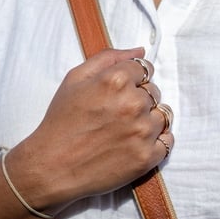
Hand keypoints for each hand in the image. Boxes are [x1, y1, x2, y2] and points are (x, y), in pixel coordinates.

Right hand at [13, 48, 173, 210]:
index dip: (132, 79)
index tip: (119, 92)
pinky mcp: (147, 157)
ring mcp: (142, 132)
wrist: (52, 167)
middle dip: (139, 99)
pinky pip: (167, 141)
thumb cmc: (61, 122)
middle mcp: (133, 103)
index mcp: (116, 80)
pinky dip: (155, 141)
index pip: (144, 69)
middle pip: (154, 92)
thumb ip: (108, 58)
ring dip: (148, 120)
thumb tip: (140, 51)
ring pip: (163, 115)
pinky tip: (135, 143)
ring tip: (124, 130)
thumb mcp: (75, 78)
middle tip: (115, 114)